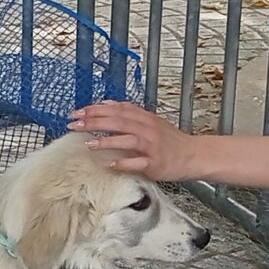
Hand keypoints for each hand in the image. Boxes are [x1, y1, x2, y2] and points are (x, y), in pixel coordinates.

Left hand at [68, 101, 198, 180]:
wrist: (194, 155)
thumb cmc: (169, 140)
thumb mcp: (150, 121)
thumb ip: (129, 112)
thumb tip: (104, 104)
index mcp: (144, 117)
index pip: (117, 109)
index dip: (95, 109)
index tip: (77, 112)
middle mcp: (147, 129)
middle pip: (118, 121)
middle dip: (94, 122)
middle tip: (74, 124)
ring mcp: (152, 146)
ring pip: (128, 139)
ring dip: (107, 140)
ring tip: (89, 143)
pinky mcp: (156, 162)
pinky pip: (138, 162)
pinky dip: (124, 162)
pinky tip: (110, 164)